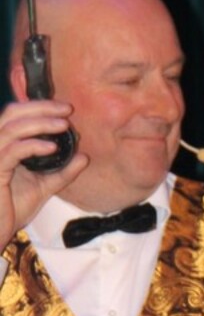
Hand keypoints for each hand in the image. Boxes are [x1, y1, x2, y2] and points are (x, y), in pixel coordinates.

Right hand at [0, 97, 86, 247]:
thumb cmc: (12, 208)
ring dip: (40, 122)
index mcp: (3, 145)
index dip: (39, 106)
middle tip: (67, 110)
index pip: (17, 114)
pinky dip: (33, 145)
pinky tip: (52, 147)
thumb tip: (84, 156)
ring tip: (64, 125)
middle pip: (12, 112)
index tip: (65, 109)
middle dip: (41, 107)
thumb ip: (62, 172)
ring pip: (12, 127)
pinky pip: (13, 151)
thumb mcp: (43, 187)